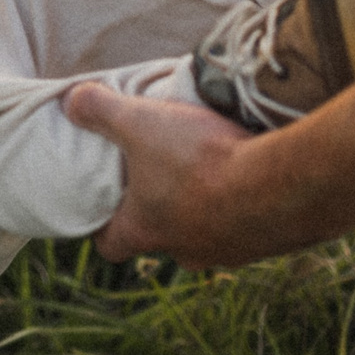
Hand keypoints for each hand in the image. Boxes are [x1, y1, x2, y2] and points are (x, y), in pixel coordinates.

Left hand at [64, 80, 354, 267]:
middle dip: (163, 213)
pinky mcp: (273, 244)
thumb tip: (69, 102)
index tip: (107, 204)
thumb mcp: (139, 123)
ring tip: (219, 171)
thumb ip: (99, 111)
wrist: (284, 185)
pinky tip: (259, 176)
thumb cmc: (200, 159)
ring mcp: (233, 252)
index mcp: (146, 230)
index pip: (111, 245)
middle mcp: (187, 251)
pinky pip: (256, 228)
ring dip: (212, 209)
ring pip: (212, 234)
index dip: (105, 226)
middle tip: (167, 178)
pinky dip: (253, 207)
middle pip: (163, 239)